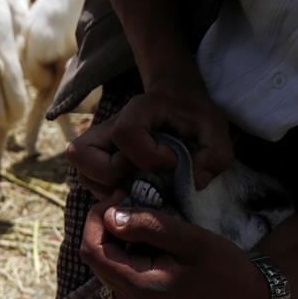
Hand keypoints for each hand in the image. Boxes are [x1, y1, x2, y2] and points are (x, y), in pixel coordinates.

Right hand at [67, 76, 233, 198]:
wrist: (176, 102)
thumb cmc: (194, 117)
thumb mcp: (215, 130)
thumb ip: (214, 156)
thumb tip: (193, 185)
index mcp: (137, 111)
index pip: (125, 135)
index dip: (150, 156)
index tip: (173, 160)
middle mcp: (108, 127)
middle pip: (82, 155)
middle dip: (116, 175)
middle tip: (144, 176)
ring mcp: (98, 146)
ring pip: (83, 174)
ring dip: (110, 189)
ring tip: (139, 186)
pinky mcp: (98, 164)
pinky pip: (91, 185)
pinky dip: (111, 195)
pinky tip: (135, 191)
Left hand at [80, 192, 268, 298]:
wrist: (252, 297)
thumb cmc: (226, 264)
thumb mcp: (190, 238)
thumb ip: (148, 226)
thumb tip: (110, 216)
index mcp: (144, 289)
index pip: (94, 252)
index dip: (97, 220)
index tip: (119, 198)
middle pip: (98, 263)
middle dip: (107, 230)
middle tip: (131, 205)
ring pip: (110, 274)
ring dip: (119, 246)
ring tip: (145, 227)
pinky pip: (126, 285)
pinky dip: (130, 262)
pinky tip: (153, 250)